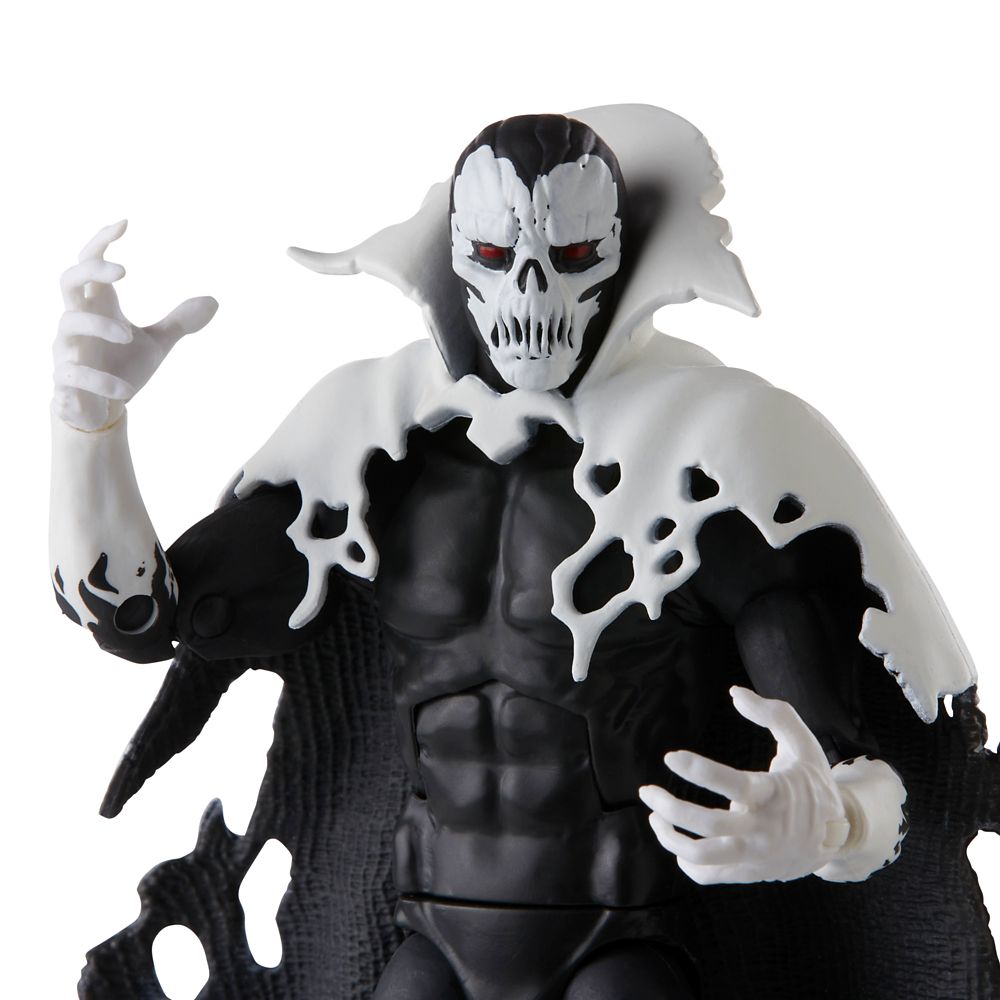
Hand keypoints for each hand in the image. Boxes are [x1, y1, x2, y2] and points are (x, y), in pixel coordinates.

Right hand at [53, 220, 217, 430]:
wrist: (100, 410)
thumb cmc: (122, 368)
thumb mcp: (156, 344)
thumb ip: (179, 321)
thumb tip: (214, 301)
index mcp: (97, 306)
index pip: (89, 263)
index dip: (102, 242)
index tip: (126, 224)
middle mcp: (76, 321)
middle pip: (68, 279)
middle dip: (91, 270)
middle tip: (124, 272)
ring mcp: (66, 349)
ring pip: (69, 324)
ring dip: (100, 326)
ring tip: (130, 336)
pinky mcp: (64, 381)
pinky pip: (71, 376)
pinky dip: (96, 381)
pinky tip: (122, 392)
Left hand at [638, 686, 849, 884]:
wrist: (841, 836)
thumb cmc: (813, 782)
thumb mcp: (804, 744)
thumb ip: (774, 714)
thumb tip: (735, 692)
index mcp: (774, 793)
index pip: (732, 783)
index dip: (699, 771)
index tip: (670, 757)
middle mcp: (764, 828)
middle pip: (709, 824)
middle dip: (671, 807)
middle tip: (646, 791)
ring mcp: (757, 855)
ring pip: (705, 855)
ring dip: (671, 838)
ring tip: (654, 817)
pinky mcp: (751, 872)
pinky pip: (712, 875)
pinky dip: (688, 863)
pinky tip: (675, 842)